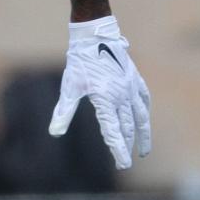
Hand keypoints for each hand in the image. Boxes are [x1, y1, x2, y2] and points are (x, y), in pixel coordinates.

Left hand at [48, 15, 150, 169]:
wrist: (94, 35)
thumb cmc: (79, 61)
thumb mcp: (69, 86)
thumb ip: (63, 112)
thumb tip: (54, 133)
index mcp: (106, 100)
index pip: (114, 132)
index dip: (118, 150)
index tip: (123, 165)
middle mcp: (122, 96)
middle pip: (128, 127)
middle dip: (127, 145)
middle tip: (126, 161)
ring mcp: (131, 87)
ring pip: (141, 116)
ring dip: (143, 134)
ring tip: (144, 150)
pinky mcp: (134, 77)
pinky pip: (144, 98)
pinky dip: (145, 110)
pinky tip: (145, 117)